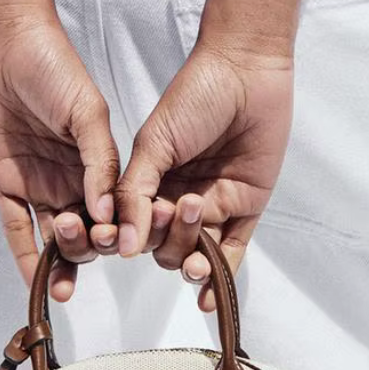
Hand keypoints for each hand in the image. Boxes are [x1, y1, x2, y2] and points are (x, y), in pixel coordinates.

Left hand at [0, 12, 122, 299]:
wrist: (5, 41)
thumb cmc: (54, 67)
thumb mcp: (87, 111)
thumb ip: (99, 160)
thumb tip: (110, 211)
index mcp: (98, 162)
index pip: (114, 210)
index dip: (118, 232)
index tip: (120, 247)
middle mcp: (71, 177)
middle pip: (86, 229)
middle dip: (89, 249)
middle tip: (87, 250)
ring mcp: (37, 182)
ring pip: (54, 235)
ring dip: (61, 263)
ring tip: (65, 288)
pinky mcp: (4, 182)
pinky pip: (15, 226)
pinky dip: (26, 256)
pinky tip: (37, 282)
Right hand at [113, 38, 294, 310]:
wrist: (245, 71)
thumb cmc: (195, 96)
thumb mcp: (154, 143)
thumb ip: (135, 192)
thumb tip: (121, 244)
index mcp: (151, 180)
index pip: (134, 226)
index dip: (132, 235)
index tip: (129, 235)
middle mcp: (179, 197)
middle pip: (163, 245)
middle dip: (167, 241)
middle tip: (177, 211)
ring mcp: (215, 204)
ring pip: (196, 252)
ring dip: (192, 260)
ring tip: (197, 255)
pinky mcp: (247, 207)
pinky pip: (233, 252)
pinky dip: (221, 278)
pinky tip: (208, 297)